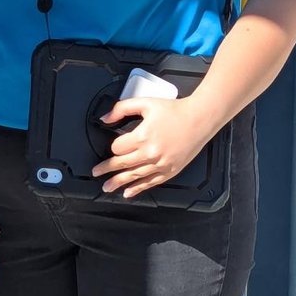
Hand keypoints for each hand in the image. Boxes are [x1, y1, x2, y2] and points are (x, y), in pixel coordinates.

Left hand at [91, 95, 213, 198]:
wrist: (200, 118)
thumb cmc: (175, 110)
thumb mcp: (145, 103)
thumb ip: (121, 108)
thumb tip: (105, 118)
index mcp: (142, 136)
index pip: (117, 147)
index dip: (113, 147)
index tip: (113, 146)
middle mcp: (150, 153)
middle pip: (121, 164)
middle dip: (106, 169)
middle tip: (96, 173)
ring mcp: (160, 164)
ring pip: (134, 176)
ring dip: (118, 182)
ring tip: (107, 187)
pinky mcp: (170, 170)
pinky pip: (150, 182)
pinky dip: (138, 188)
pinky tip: (129, 192)